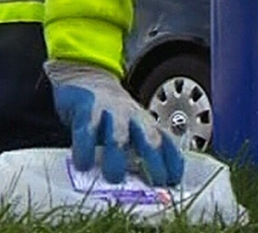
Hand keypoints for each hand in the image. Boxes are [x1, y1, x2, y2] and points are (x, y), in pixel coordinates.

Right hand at [44, 60, 182, 185]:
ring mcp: (111, 111)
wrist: (87, 75)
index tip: (174, 179)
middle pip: (149, 138)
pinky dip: (85, 148)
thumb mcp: (129, 125)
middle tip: (154, 181)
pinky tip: (83, 163)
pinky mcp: (87, 108)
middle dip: (154, 161)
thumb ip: (135, 147)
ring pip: (119, 135)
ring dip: (118, 157)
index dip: (172, 160)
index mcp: (145, 121)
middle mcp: (132, 116)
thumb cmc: (110, 109)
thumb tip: (141, 180)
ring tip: (114, 177)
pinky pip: (88, 130)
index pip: (165, 141)